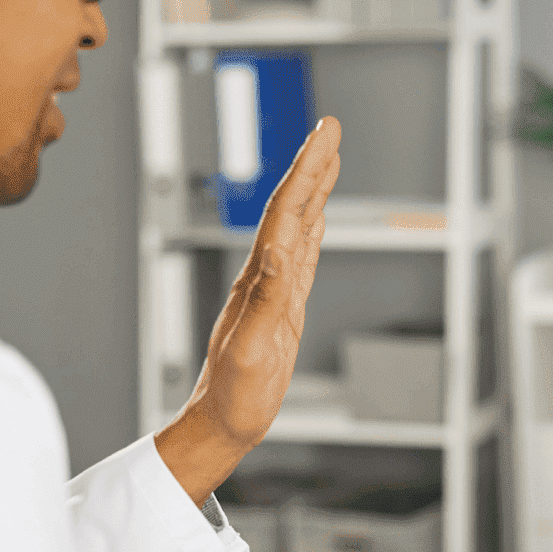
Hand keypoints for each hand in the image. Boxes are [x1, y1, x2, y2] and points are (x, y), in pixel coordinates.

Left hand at [156, 117, 343, 503]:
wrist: (221, 424)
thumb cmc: (234, 397)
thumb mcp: (252, 350)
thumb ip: (267, 300)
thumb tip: (281, 250)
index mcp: (259, 280)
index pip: (286, 213)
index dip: (307, 171)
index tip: (325, 135)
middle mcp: (265, 277)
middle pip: (292, 208)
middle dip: (313, 165)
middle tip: (331, 127)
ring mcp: (274, 291)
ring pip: (299, 227)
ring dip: (315, 190)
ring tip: (330, 158)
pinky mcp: (283, 309)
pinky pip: (303, 258)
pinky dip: (314, 229)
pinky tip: (319, 218)